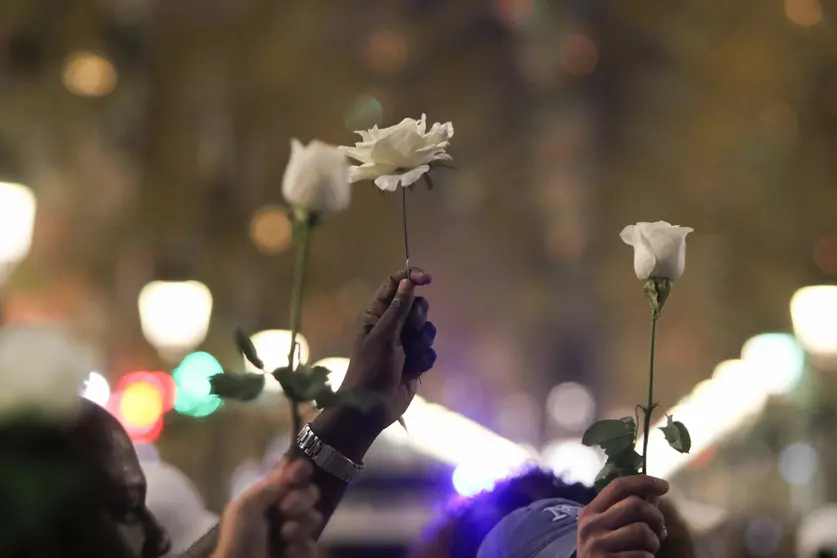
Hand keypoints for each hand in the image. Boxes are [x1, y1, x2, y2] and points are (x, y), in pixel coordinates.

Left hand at [214, 459, 321, 557]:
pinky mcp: (300, 554)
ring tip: (284, 536)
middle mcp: (284, 510)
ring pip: (315, 518)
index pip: (293, 474)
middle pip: (311, 492)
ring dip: (299, 527)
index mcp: (269, 495)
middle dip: (301, 499)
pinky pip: (313, 546)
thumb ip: (270, 485)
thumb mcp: (245, 507)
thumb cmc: (238, 539)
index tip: (299, 474)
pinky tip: (287, 552)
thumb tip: (293, 466)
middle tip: (285, 509)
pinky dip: (300, 549)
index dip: (301, 470)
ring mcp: (294, 533)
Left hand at [339, 267, 434, 429]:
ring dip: (421, 342)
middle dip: (417, 318)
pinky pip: (430, 350)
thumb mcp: (384, 335)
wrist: (373, 406)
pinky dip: (423, 360)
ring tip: (408, 357)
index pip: (395, 285)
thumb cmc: (372, 368)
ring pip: (426, 329)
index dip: (411, 278)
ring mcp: (404, 343)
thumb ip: (398, 308)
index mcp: (376, 314)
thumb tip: (408, 281)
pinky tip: (412, 370)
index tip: (428, 279)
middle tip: (408, 332)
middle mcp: (391, 325)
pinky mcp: (415, 360)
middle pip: (416, 306)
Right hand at [576, 475, 669, 557]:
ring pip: (641, 530)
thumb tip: (654, 492)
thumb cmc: (604, 551)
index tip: (665, 485)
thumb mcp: (607, 528)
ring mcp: (598, 546)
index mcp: (590, 511)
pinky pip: (643, 555)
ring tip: (650, 548)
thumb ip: (627, 510)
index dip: (644, 481)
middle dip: (655, 516)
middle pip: (634, 505)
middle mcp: (591, 525)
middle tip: (660, 529)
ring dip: (654, 541)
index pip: (618, 486)